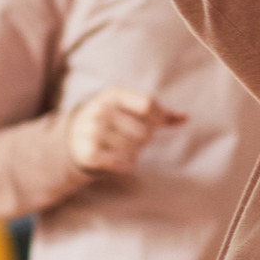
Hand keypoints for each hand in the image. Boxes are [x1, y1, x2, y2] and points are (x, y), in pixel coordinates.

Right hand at [65, 87, 186, 175]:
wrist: (74, 137)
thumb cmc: (113, 120)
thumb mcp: (129, 108)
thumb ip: (159, 113)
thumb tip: (186, 118)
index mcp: (113, 95)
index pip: (148, 105)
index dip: (160, 118)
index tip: (158, 124)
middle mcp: (100, 110)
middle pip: (144, 132)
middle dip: (144, 139)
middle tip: (132, 138)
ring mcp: (93, 131)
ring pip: (135, 150)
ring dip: (134, 153)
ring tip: (123, 147)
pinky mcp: (89, 153)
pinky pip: (123, 163)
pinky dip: (127, 165)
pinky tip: (119, 160)